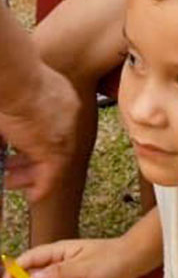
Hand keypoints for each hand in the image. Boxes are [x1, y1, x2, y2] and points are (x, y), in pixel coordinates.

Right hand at [0, 66, 78, 202]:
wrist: (18, 82)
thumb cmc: (11, 83)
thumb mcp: (17, 96)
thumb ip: (16, 115)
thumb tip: (8, 132)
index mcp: (61, 97)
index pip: (53, 125)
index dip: (35, 139)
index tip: (22, 148)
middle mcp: (68, 115)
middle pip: (54, 143)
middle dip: (31, 159)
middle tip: (12, 170)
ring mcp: (64, 133)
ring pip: (53, 160)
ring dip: (32, 174)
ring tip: (11, 181)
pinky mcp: (55, 149)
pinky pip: (53, 173)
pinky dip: (44, 185)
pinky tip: (35, 195)